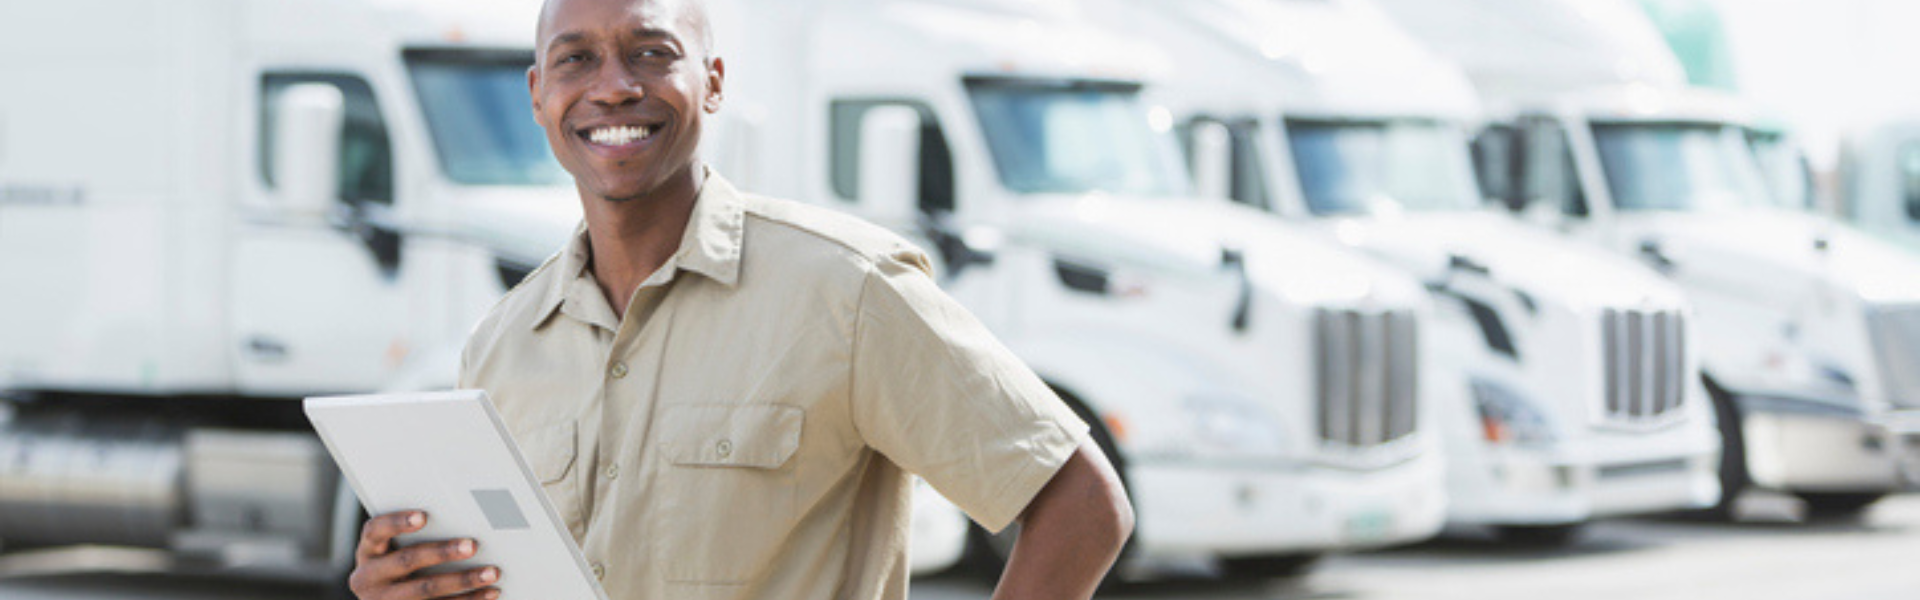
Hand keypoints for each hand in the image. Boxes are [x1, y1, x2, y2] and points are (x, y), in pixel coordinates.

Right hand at [349, 511, 501, 599]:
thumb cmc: (396, 567)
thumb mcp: (392, 552)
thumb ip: (414, 536)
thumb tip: (461, 518)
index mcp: (367, 553)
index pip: (375, 531)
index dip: (397, 523)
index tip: (423, 517)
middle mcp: (369, 578)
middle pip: (406, 560)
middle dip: (442, 552)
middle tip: (471, 545)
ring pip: (426, 590)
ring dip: (463, 580)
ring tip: (491, 572)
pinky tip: (489, 592)